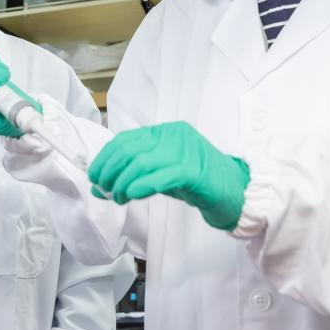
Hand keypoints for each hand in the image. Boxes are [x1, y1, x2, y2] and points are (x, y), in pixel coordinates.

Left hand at [87, 122, 249, 230]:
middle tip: (104, 191)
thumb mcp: (160, 175)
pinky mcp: (195, 170)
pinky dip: (142, 185)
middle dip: (110, 172)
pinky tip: (131, 195)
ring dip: (122, 183)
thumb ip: (133, 176)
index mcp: (165, 131)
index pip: (125, 140)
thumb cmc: (197, 183)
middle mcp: (174, 135)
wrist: (235, 191)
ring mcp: (186, 150)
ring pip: (142, 162)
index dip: (105, 158)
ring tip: (118, 198)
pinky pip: (162, 175)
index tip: (94, 177)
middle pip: (130, 150)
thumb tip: (99, 186)